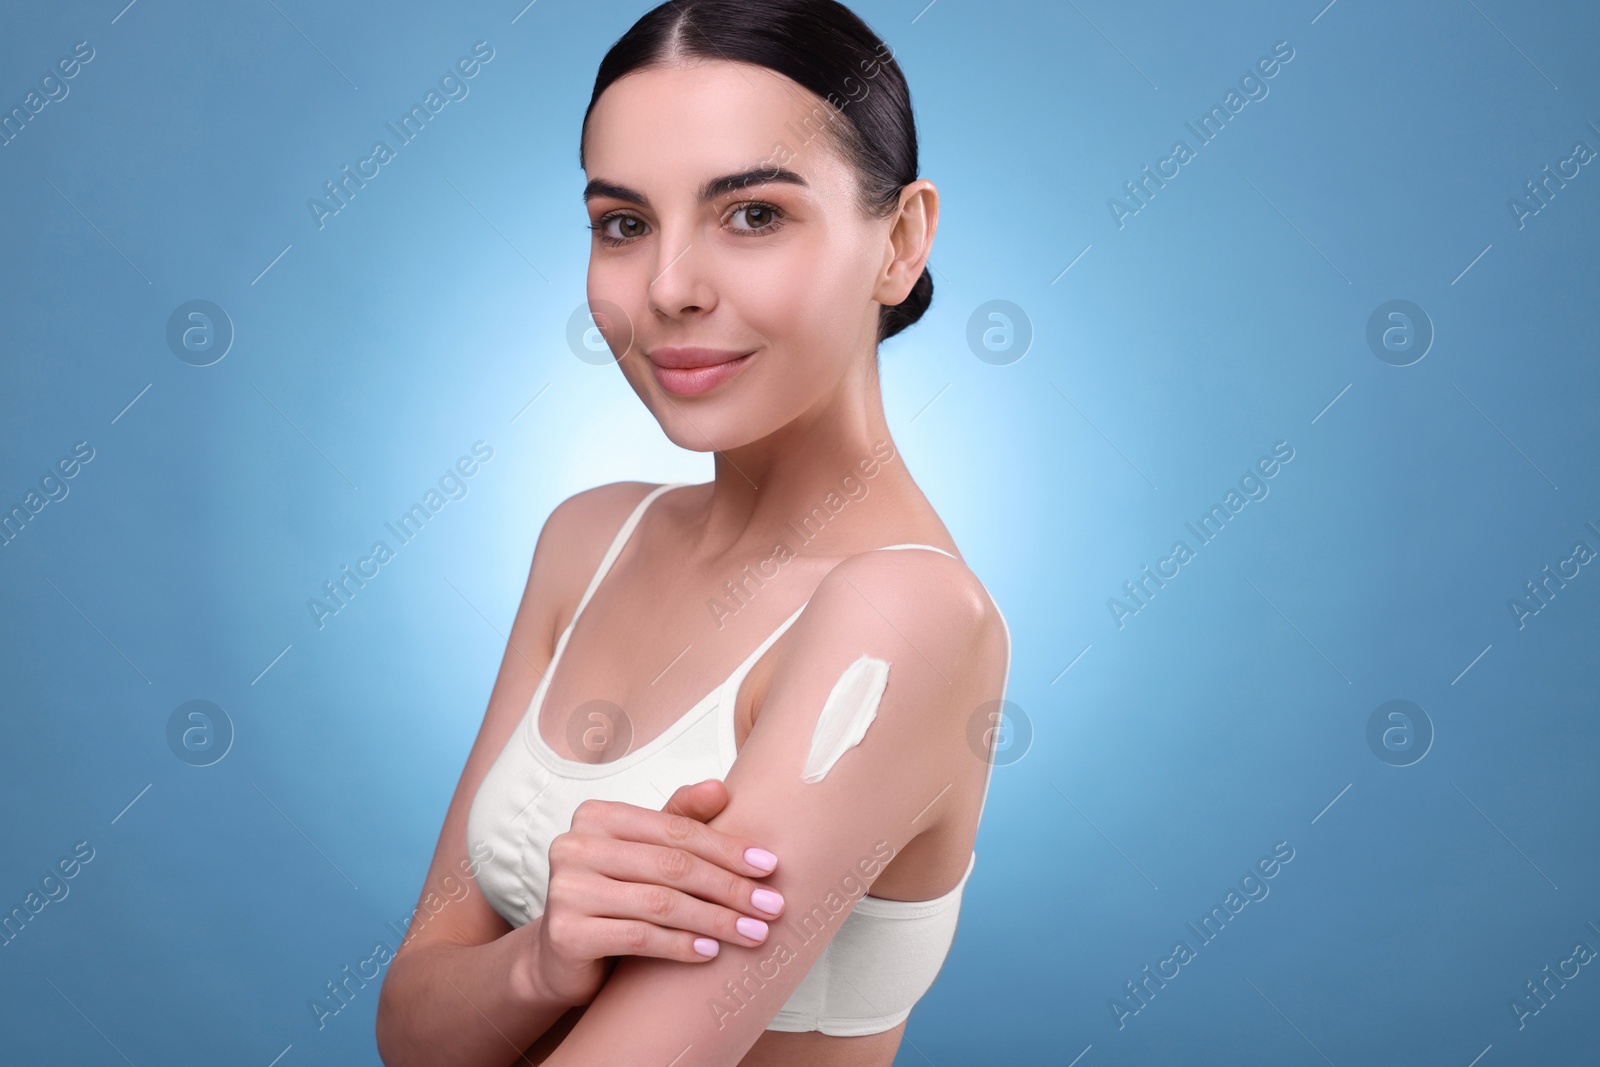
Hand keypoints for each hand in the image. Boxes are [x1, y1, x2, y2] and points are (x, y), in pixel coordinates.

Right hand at [528, 778, 784, 1007]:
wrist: (562, 956)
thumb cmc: (614, 895)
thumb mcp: (646, 852)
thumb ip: (679, 818)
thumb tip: (721, 788)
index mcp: (597, 815)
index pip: (676, 829)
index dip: (727, 847)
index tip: (770, 866)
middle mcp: (574, 845)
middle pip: (672, 865)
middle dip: (729, 887)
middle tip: (771, 906)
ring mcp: (566, 889)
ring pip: (661, 903)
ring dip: (715, 920)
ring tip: (753, 933)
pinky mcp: (565, 934)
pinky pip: (639, 937)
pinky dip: (681, 945)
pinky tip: (710, 952)